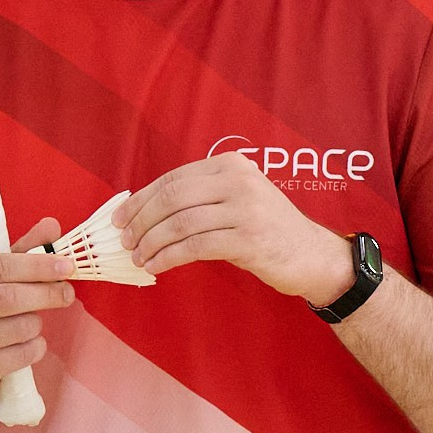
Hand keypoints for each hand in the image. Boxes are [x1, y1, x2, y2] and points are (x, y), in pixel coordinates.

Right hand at [0, 218, 74, 402]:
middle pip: (8, 297)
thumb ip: (21, 252)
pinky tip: (31, 343)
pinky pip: (20, 356)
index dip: (37, 264)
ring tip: (34, 322)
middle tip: (67, 293)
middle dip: (46, 293)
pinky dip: (35, 347)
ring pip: (18, 327)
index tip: (67, 265)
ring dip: (37, 323)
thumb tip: (52, 225)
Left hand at [118, 154, 353, 302]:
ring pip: (180, 223)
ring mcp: (245, 209)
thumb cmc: (267, 230)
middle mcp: (238, 180)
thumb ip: (200, 198)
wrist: (312, 254)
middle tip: (125, 241)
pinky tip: (156, 267)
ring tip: (138, 257)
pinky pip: (194, 247)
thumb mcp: (237, 200)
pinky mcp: (248, 239)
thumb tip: (144, 211)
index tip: (120, 219)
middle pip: (172, 198)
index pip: (173, 179)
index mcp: (230, 164)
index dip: (141, 199)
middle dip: (141, 221)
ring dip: (151, 243)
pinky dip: (168, 258)